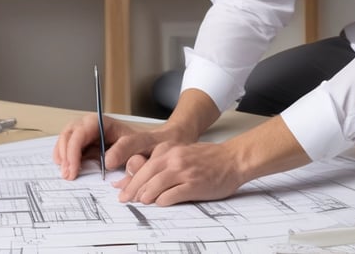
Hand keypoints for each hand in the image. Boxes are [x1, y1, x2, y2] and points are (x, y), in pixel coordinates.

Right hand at [53, 114, 191, 179]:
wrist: (160, 143)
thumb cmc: (152, 143)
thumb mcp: (145, 145)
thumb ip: (130, 151)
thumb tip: (108, 160)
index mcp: (107, 123)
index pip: (83, 130)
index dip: (74, 149)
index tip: (74, 168)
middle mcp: (95, 124)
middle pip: (71, 131)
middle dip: (66, 153)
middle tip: (68, 174)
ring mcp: (90, 133)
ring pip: (67, 136)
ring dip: (62, 154)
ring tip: (67, 174)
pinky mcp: (88, 144)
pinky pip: (70, 145)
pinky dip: (64, 156)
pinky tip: (67, 168)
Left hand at [112, 141, 242, 205]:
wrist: (233, 159)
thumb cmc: (208, 158)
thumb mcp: (181, 153)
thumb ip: (162, 163)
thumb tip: (139, 176)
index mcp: (169, 150)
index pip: (143, 165)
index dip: (130, 179)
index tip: (121, 188)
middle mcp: (174, 159)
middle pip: (145, 175)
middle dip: (132, 189)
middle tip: (125, 199)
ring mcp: (184, 172)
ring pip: (155, 185)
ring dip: (145, 196)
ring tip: (140, 202)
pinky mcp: (193, 185)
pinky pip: (171, 196)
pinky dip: (162, 201)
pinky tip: (160, 204)